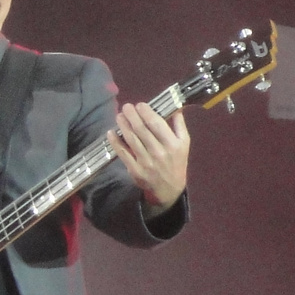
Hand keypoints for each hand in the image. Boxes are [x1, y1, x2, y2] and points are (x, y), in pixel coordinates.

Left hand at [109, 102, 189, 216]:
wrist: (169, 189)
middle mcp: (159, 152)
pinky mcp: (135, 170)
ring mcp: (146, 162)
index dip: (146, 113)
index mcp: (173, 144)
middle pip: (142, 130)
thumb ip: (179, 125)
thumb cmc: (177, 162)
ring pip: (132, 140)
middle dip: (132, 116)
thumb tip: (176, 107)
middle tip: (126, 107)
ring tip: (119, 115)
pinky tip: (111, 133)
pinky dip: (116, 142)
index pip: (157, 124)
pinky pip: (123, 153)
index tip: (140, 105)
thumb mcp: (184, 144)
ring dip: (123, 126)